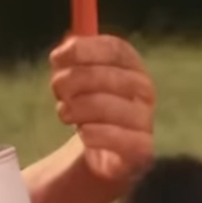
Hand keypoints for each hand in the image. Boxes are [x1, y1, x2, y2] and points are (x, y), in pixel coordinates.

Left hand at [50, 34, 155, 184]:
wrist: (102, 153)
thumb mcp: (76, 79)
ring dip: (80, 108)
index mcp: (131, 66)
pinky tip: (84, 134)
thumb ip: (70, 61)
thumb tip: (62, 53)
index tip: (56, 57)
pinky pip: (119, 138)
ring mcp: (145, 119)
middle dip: (75, 80)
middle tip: (57, 89)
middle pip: (110, 76)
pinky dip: (96, 134)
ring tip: (65, 113)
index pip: (115, 49)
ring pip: (110, 107)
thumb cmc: (89, 107)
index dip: (84, 50)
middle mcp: (144, 90)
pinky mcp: (142, 149)